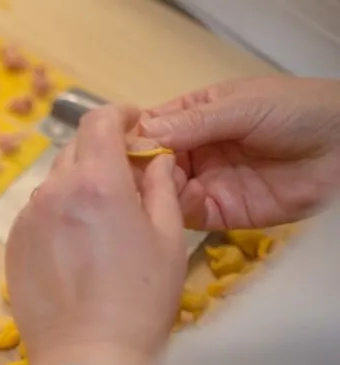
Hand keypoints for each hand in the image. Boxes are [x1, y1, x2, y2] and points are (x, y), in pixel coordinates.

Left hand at [7, 105, 186, 364]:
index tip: (133, 124)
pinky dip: (58, 216)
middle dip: (101, 153)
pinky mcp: (13, 246)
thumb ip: (161, 187)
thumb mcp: (168, 239)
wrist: (87, 356)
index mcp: (97, 182)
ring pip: (55, 184)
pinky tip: (77, 248)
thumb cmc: (138, 302)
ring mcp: (28, 220)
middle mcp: (54, 193)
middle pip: (75, 150)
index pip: (98, 121)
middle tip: (126, 177)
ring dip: (78, 187)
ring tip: (102, 221)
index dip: (118, 116)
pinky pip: (38, 215)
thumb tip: (155, 160)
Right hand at [139, 76, 339, 229]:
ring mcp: (207, 182)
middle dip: (136, 167)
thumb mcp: (242, 106)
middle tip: (120, 174)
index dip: (130, 135)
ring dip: (150, 190)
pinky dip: (172, 211)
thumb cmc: (298, 112)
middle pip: (151, 162)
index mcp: (197, 115)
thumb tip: (140, 134)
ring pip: (163, 190)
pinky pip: (186, 214)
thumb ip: (193, 122)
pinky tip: (166, 205)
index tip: (109, 145)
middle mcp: (196, 150)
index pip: (152, 126)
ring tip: (142, 189)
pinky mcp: (220, 212)